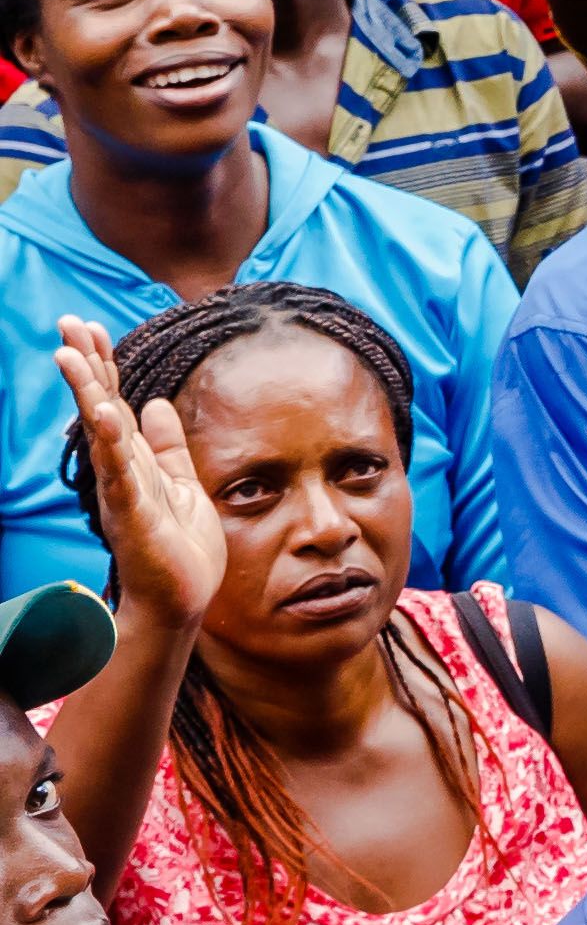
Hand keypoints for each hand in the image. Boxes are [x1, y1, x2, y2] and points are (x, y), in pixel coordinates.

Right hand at [56, 321, 220, 636]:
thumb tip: (159, 403)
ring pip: (102, 433)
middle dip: (86, 365)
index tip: (90, 326)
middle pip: (100, 407)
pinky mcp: (135, 514)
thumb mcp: (182, 485)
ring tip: (70, 355)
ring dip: (87, 393)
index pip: (114, 402)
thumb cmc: (179, 548)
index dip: (103, 365)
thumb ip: (169, 446)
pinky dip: (113, 443)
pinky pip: (122, 473)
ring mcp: (124, 491)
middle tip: (67, 323)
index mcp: (133, 461)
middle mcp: (121, 471)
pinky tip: (107, 413)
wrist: (180, 600)